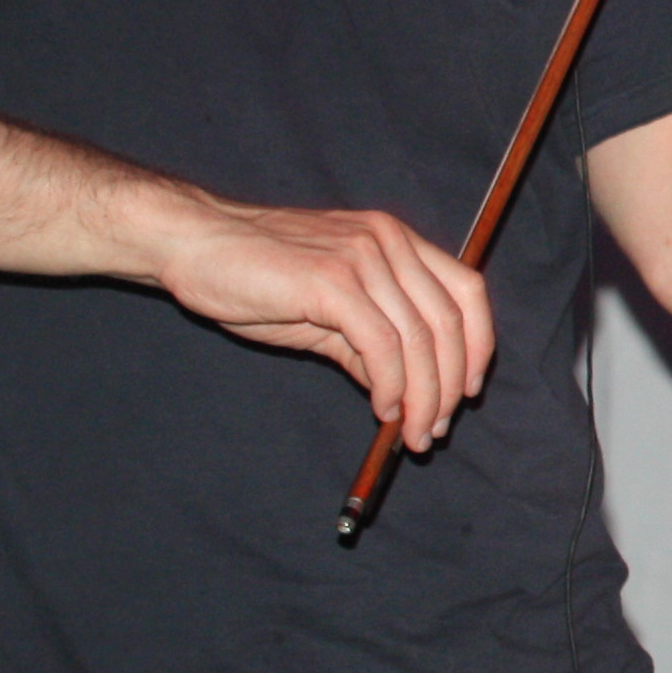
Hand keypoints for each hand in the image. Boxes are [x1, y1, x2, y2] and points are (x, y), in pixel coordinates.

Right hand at [147, 194, 494, 448]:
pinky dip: (392, 384)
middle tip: (434, 429)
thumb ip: (368, 343)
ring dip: (424, 397)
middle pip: (451, 321)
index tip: (469, 390)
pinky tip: (383, 408)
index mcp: (396, 240)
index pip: (466, 291)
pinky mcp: (333, 281)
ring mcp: (363, 258)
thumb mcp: (326, 307)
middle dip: (451, 385)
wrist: (193, 242)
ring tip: (412, 433)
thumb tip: (403, 393)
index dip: (478, 345)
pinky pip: (383, 344)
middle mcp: (389, 241)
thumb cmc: (253, 274)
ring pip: (420, 339)